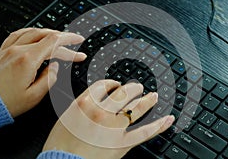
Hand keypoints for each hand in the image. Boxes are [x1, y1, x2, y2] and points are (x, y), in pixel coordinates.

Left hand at [0, 28, 86, 117]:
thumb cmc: (6, 102)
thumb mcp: (34, 96)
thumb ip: (49, 79)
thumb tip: (55, 67)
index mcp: (27, 60)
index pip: (54, 42)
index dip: (70, 39)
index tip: (79, 42)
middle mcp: (18, 50)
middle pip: (46, 36)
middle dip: (64, 39)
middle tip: (75, 46)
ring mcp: (9, 49)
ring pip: (34, 32)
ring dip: (50, 33)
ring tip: (60, 39)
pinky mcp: (4, 51)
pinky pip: (19, 33)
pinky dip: (32, 32)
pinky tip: (37, 34)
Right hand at [42, 80, 174, 158]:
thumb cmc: (60, 143)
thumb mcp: (67, 116)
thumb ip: (83, 104)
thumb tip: (96, 97)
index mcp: (86, 103)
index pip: (103, 86)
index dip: (111, 83)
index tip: (115, 84)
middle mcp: (102, 112)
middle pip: (123, 93)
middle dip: (132, 88)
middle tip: (137, 87)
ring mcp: (113, 128)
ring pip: (135, 108)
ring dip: (147, 100)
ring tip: (153, 96)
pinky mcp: (122, 144)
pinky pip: (144, 133)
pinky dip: (158, 126)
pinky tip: (168, 119)